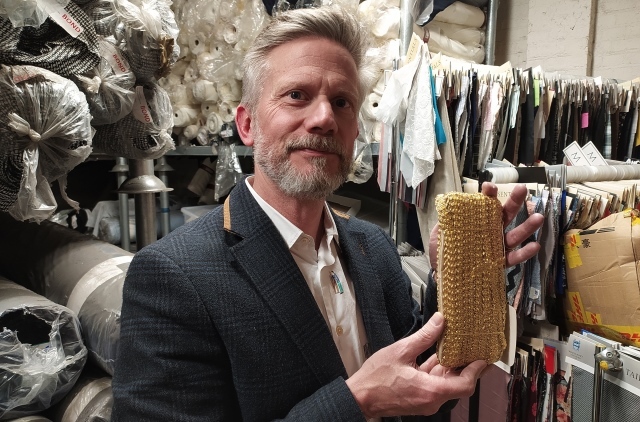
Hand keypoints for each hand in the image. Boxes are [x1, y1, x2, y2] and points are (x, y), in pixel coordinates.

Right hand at [346, 312, 486, 417]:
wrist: (360, 397)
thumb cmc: (375, 379)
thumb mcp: (401, 351)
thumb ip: (424, 337)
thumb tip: (439, 321)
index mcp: (430, 390)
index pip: (465, 384)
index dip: (477, 371)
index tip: (484, 359)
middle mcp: (431, 400)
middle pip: (458, 384)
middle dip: (467, 366)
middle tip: (475, 350)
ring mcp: (425, 401)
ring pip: (446, 383)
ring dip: (451, 368)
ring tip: (458, 350)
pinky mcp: (418, 399)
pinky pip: (434, 385)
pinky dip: (438, 372)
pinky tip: (438, 357)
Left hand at [429, 183, 543, 269]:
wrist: (441, 272)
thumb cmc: (443, 249)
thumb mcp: (442, 231)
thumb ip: (449, 219)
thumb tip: (451, 204)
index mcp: (478, 221)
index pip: (485, 204)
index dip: (488, 195)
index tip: (489, 187)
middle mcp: (490, 232)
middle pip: (505, 215)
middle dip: (515, 202)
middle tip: (523, 190)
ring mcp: (496, 247)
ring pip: (514, 236)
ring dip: (527, 227)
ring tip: (539, 218)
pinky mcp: (498, 264)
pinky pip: (513, 258)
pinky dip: (524, 253)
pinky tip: (535, 246)